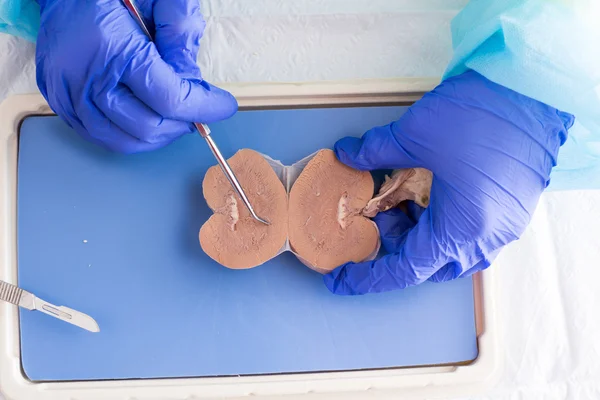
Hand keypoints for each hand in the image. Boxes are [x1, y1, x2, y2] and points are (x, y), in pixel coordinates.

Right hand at [35, 0, 236, 153]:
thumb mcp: (157, 0)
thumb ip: (181, 34)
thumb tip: (194, 80)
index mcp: (116, 49)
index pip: (171, 100)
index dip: (204, 108)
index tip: (222, 107)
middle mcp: (88, 77)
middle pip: (147, 127)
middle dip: (181, 124)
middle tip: (196, 111)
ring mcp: (69, 93)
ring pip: (123, 140)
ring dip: (156, 136)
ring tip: (172, 118)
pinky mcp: (59, 101)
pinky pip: (98, 136)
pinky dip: (128, 135)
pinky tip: (143, 118)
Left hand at [324, 71, 573, 294]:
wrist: (534, 86)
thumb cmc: (482, 113)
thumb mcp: (415, 133)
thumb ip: (375, 151)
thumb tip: (348, 154)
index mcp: (462, 228)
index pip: (406, 269)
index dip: (370, 277)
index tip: (344, 278)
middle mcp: (487, 236)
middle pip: (430, 263)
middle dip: (396, 247)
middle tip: (375, 219)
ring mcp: (505, 225)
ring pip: (452, 251)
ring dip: (420, 235)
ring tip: (399, 203)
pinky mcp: (513, 208)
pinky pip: (472, 234)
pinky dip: (443, 224)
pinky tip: (428, 195)